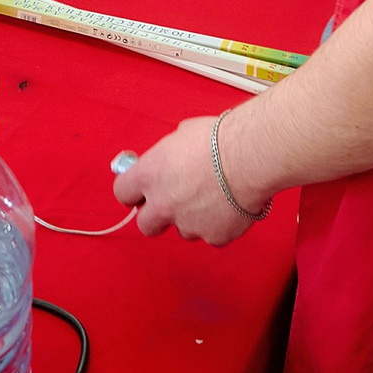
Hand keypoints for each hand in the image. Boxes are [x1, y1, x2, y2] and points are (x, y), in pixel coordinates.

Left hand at [113, 116, 258, 244]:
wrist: (250, 157)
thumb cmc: (218, 139)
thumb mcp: (181, 135)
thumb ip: (167, 156)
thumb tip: (169, 160)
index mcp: (149, 176)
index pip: (122, 192)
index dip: (132, 192)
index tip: (140, 191)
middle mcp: (162, 205)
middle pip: (145, 225)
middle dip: (156, 216)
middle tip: (172, 203)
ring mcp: (187, 224)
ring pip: (182, 230)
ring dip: (191, 219)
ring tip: (212, 198)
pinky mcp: (213, 236)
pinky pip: (211, 235)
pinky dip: (218, 225)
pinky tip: (230, 207)